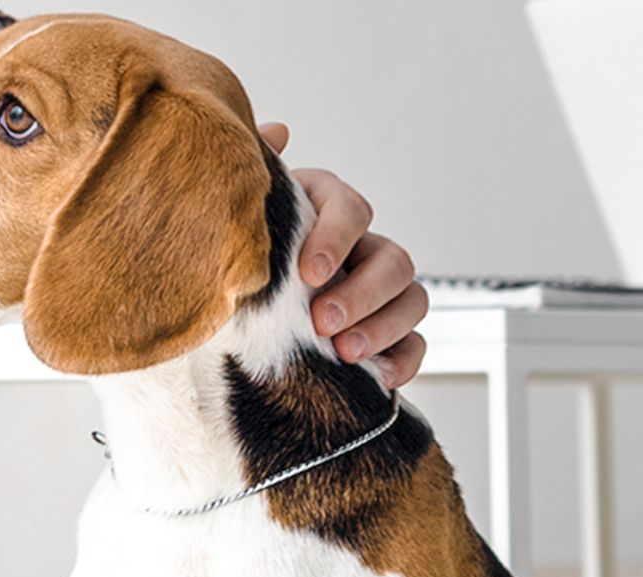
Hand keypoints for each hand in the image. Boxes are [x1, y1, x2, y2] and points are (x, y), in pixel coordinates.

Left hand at [258, 123, 426, 389]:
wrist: (229, 315)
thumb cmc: (236, 255)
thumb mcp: (237, 217)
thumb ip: (251, 174)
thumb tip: (277, 131)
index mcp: (326, 213)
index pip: (352, 210)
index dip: (336, 238)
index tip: (308, 272)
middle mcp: (361, 250)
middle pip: (393, 259)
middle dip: (362, 292)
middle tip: (321, 321)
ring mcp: (377, 295)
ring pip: (412, 299)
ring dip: (383, 326)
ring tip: (343, 353)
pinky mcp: (384, 338)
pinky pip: (413, 346)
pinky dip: (403, 361)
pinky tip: (378, 379)